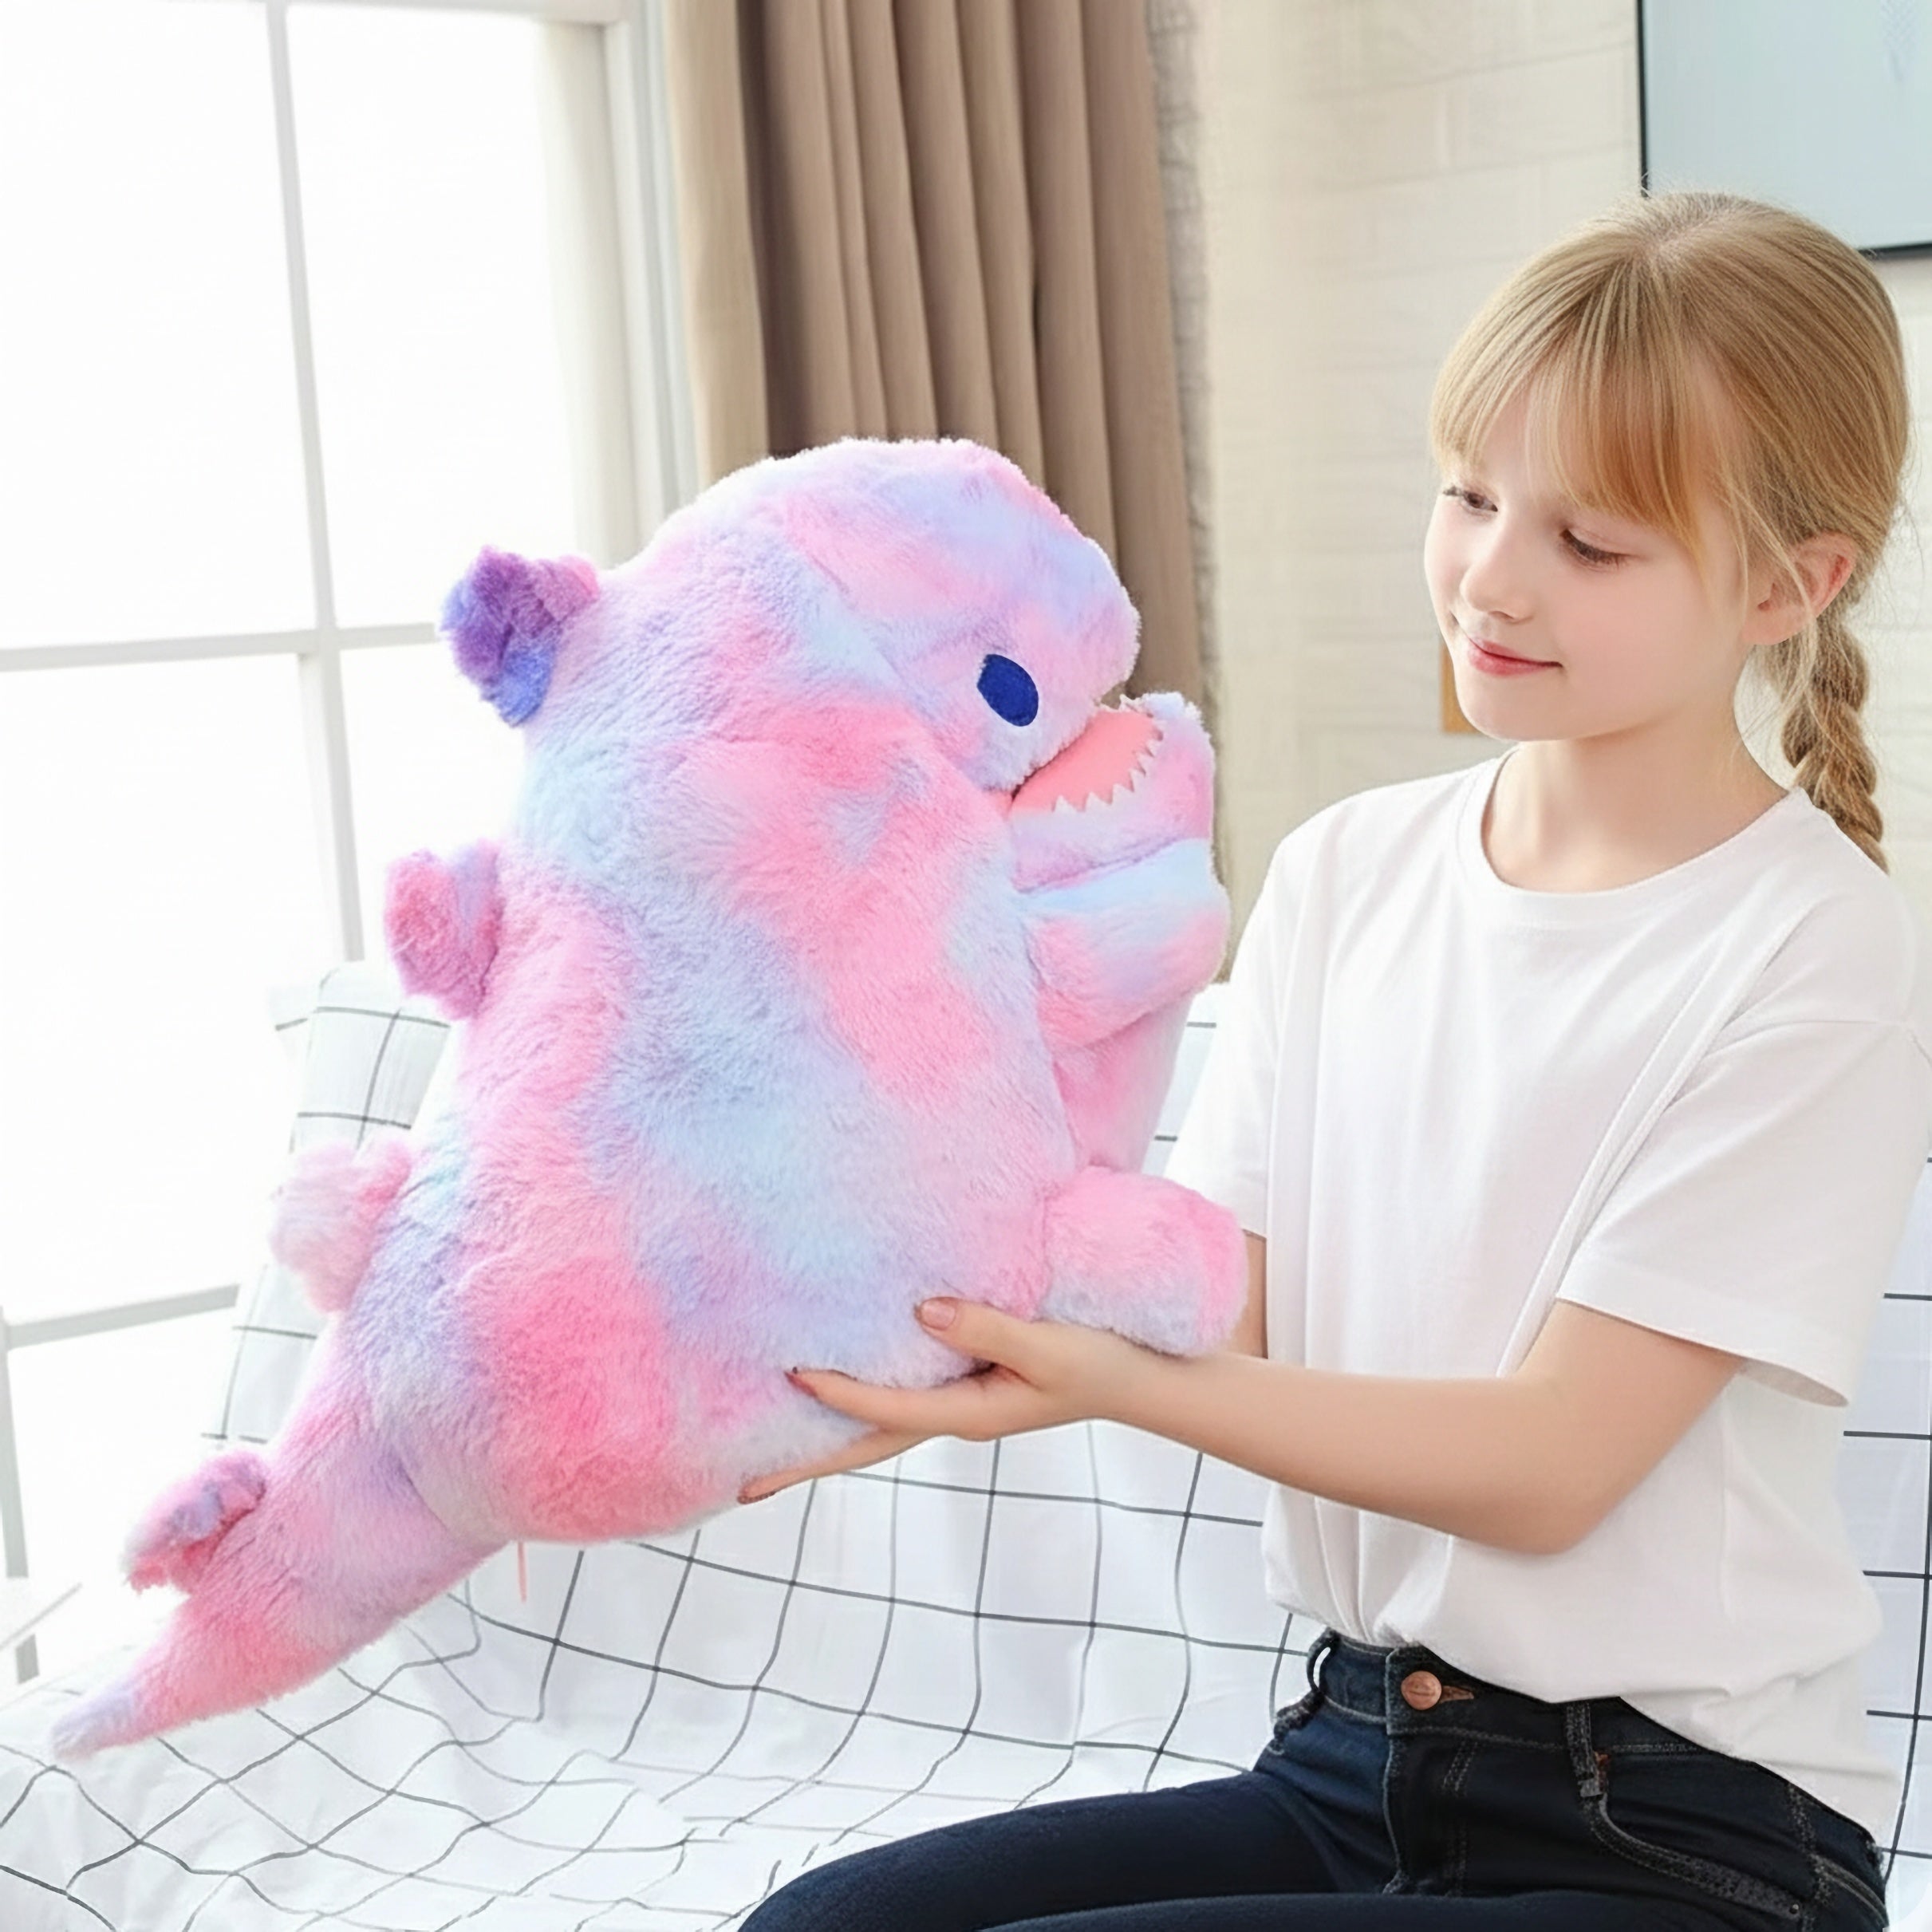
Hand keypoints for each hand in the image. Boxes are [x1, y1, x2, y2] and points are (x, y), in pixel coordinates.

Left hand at [737, 1297, 1160, 1502]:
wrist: (1148, 1378)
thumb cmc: (1105, 1358)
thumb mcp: (1050, 1345)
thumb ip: (988, 1329)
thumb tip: (921, 1312)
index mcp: (972, 1413)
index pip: (888, 1411)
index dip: (840, 1395)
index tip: (793, 1374)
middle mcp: (958, 1416)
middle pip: (867, 1443)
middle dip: (808, 1462)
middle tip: (743, 1486)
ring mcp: (964, 1404)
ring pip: (882, 1425)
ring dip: (830, 1434)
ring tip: (772, 1445)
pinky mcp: (974, 1384)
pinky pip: (905, 1397)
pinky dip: (866, 1399)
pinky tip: (846, 1387)